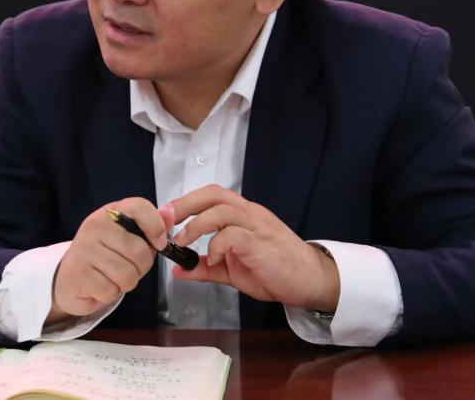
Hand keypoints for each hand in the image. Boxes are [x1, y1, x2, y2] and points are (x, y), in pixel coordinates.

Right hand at [49, 198, 172, 321]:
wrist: (68, 277)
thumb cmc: (105, 254)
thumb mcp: (127, 235)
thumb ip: (151, 225)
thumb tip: (170, 215)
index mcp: (110, 212)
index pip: (140, 207)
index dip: (156, 227)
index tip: (159, 243)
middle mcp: (95, 225)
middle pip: (140, 252)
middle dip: (142, 267)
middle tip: (128, 266)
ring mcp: (84, 249)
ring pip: (127, 275)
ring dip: (127, 282)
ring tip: (114, 276)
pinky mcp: (78, 274)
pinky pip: (111, 291)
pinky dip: (111, 294)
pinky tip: (101, 285)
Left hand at [169, 185, 339, 311]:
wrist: (309, 280)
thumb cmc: (273, 271)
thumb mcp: (232, 270)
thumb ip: (206, 267)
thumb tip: (178, 270)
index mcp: (242, 215)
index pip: (211, 195)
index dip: (185, 201)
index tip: (164, 215)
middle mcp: (249, 214)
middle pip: (213, 194)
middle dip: (184, 204)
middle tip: (165, 221)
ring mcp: (257, 226)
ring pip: (221, 210)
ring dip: (196, 225)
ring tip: (183, 243)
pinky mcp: (262, 243)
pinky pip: (233, 235)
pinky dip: (217, 246)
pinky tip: (214, 259)